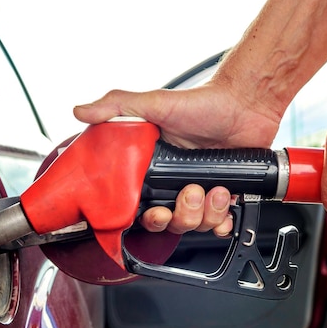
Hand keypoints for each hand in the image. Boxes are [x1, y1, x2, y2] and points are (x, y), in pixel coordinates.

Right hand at [74, 79, 282, 235]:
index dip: (149, 217)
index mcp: (154, 169)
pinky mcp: (225, 193)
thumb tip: (81, 111)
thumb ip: (117, 106)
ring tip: (215, 188)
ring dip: (206, 213)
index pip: (142, 206)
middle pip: (170, 223)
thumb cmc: (202, 102)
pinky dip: (223, 220)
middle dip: (181, 216)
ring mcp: (200, 190)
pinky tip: (225, 204)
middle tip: (192, 192)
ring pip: (195, 225)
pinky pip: (219, 223)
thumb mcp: (154, 103)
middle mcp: (175, 183)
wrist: (245, 102)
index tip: (156, 211)